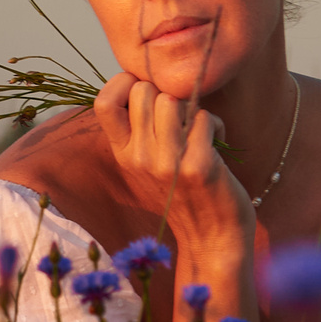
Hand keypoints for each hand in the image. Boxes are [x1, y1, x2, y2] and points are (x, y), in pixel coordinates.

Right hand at [94, 71, 251, 249]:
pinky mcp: (198, 167)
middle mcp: (138, 158)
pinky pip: (204, 118)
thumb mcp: (147, 165)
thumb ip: (139, 130)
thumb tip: (141, 83)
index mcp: (123, 154)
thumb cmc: (183, 193)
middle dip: (165, 94)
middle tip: (179, 118)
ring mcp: (167, 164)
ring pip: (172, 100)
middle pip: (143, 91)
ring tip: (197, 131)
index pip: (104, 102)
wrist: (211, 238)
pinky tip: (216, 144)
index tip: (146, 92)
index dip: (124, 84)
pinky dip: (215, 125)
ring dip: (191, 109)